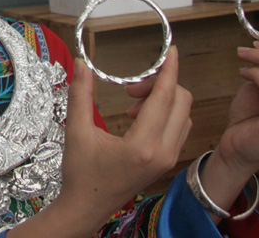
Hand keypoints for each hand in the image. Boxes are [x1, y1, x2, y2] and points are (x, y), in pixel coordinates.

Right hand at [16, 47, 191, 236]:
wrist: (86, 208)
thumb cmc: (80, 174)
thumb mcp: (76, 132)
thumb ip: (80, 95)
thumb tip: (81, 64)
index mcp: (142, 145)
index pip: (164, 97)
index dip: (169, 70)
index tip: (171, 51)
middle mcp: (162, 152)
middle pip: (181, 102)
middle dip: (160, 84)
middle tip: (131, 87)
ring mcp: (168, 159)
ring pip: (183, 115)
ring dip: (163, 99)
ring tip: (132, 103)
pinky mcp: (166, 162)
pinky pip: (179, 128)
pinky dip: (166, 113)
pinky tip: (139, 116)